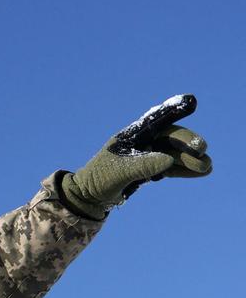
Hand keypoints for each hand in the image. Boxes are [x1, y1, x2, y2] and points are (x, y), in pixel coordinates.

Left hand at [62, 124, 211, 219]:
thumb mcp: (118, 172)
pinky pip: (172, 167)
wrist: (90, 196)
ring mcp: (147, 155)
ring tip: (207, 167)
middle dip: (187, 142)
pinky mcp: (150, 169)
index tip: (190, 101)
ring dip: (190, 159)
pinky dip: (185, 169)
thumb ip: (142, 165)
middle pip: (169, 138)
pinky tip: (201, 172)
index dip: (173, 110)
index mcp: (131, 136)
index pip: (155, 120)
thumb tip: (168, 159)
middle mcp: (142, 142)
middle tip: (202, 149)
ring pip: (173, 153)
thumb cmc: (99, 179)